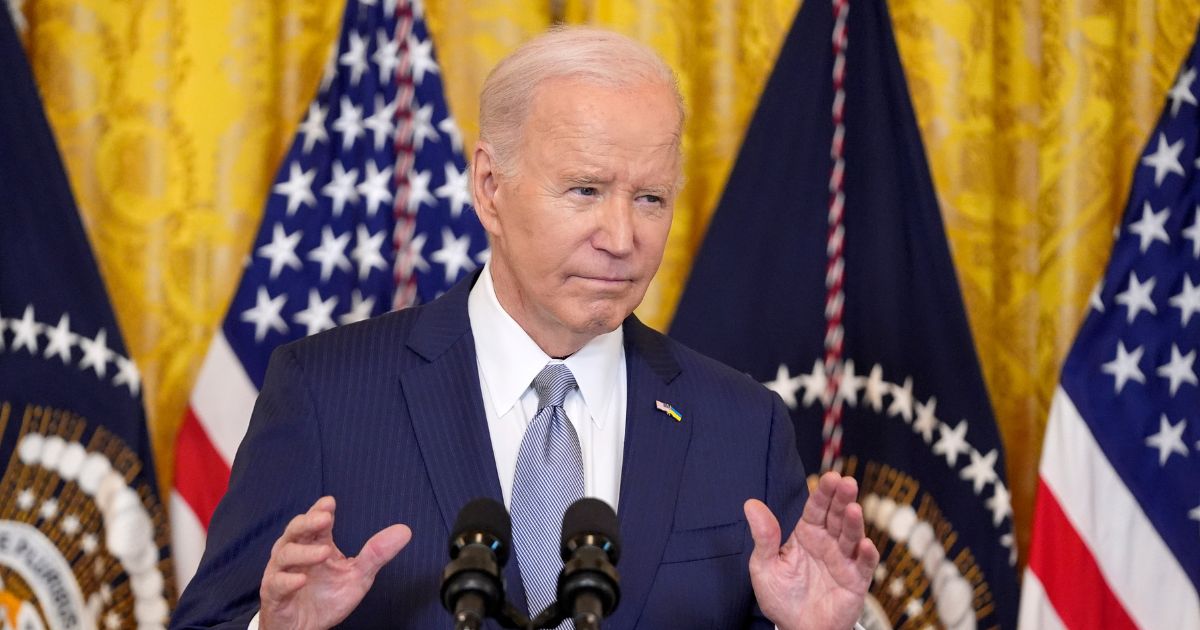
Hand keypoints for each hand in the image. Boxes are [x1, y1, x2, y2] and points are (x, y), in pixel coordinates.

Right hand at [259, 496, 411, 629]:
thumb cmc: (327, 598)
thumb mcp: (358, 576)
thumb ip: (376, 554)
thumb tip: (405, 530)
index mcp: (315, 544)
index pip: (315, 522)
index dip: (320, 511)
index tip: (330, 502)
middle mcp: (295, 553)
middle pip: (296, 530)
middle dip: (308, 522)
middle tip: (324, 518)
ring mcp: (282, 572)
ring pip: (285, 554)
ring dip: (303, 552)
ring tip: (324, 553)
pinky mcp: (274, 594)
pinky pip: (277, 584)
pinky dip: (287, 580)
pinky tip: (301, 579)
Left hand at [744, 471, 878, 629]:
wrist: (797, 629)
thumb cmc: (781, 596)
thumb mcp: (764, 566)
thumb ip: (763, 536)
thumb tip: (750, 504)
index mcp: (806, 534)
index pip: (816, 508)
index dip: (824, 493)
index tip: (830, 477)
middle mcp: (828, 543)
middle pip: (837, 516)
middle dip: (842, 499)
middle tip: (847, 483)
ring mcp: (843, 560)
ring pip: (851, 536)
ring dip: (854, 523)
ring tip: (853, 509)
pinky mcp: (856, 581)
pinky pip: (864, 566)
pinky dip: (867, 555)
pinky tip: (865, 545)